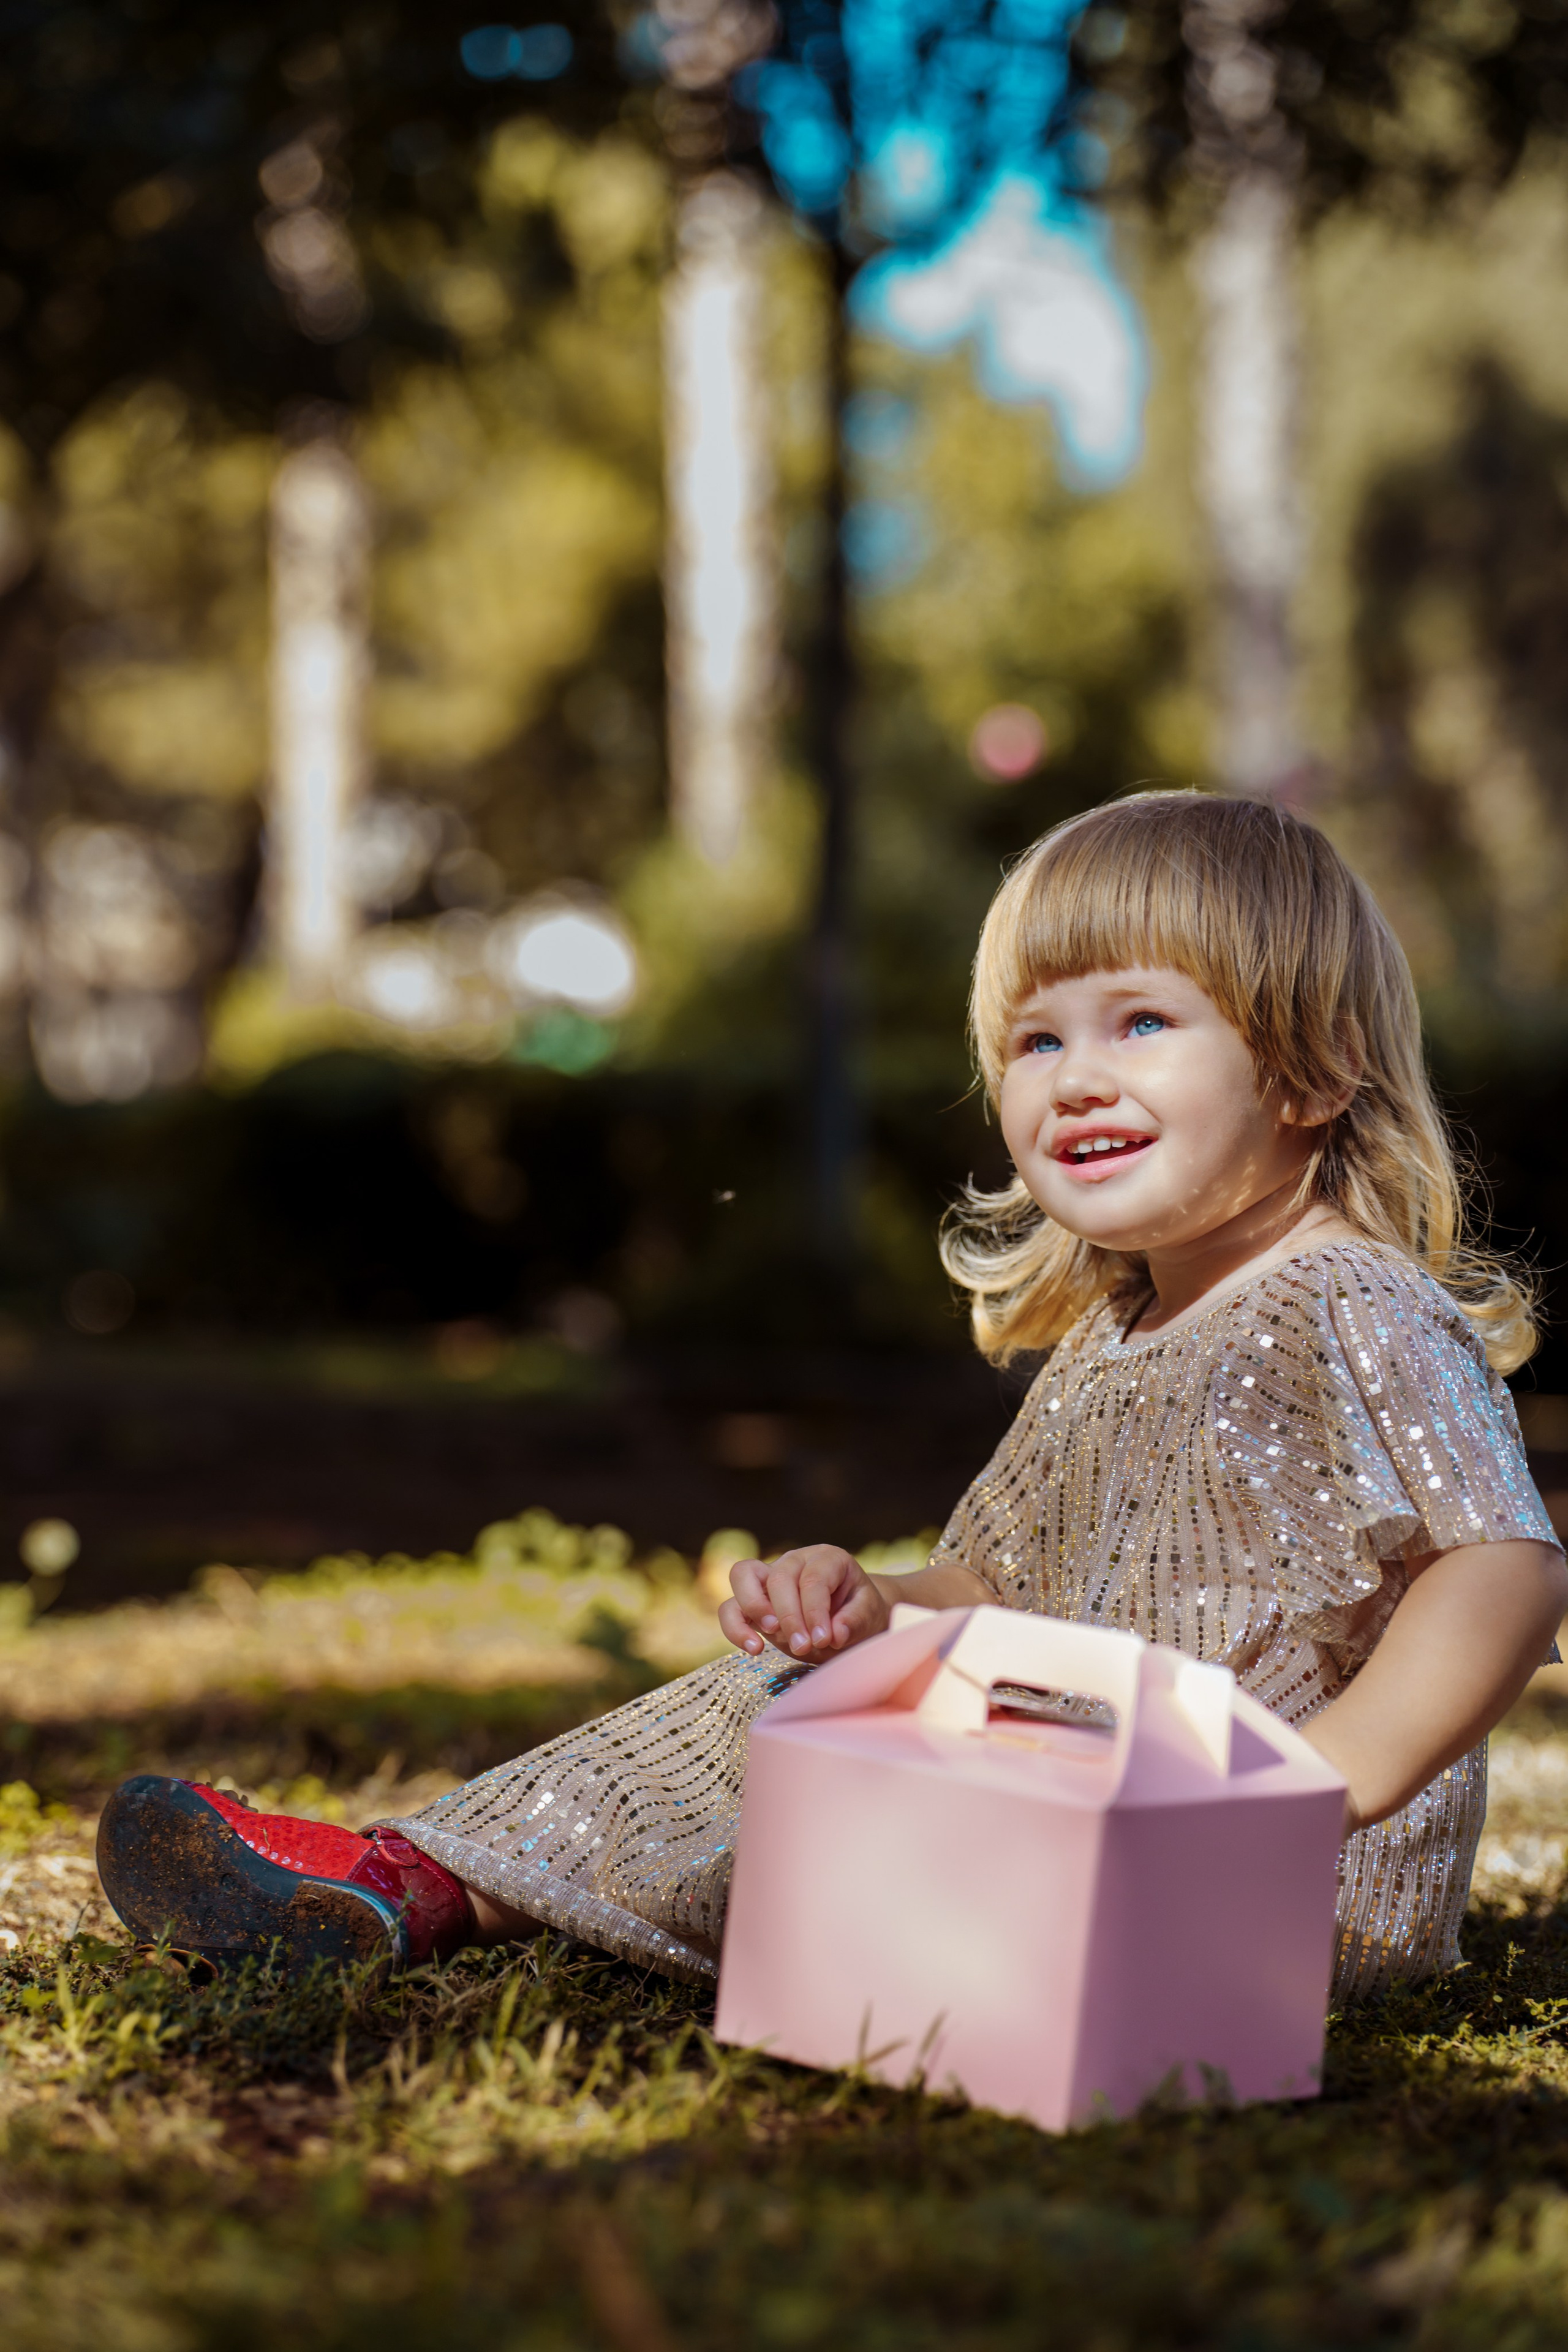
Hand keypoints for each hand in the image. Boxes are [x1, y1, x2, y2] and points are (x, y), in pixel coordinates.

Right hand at [718, 1545, 890, 1663]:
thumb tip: (834, 1634)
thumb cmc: (860, 1613)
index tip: (825, 1640)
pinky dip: (735, 1627)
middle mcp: (795, 1561)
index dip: (815, 1611)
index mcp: (827, 1558)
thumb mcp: (870, 1615)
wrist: (850, 1620)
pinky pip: (731, 1607)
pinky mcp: (754, 1602)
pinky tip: (754, 1648)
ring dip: (754, 1608)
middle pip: (778, 1578)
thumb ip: (855, 1621)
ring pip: (742, 1576)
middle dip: (789, 1616)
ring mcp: (770, 1578)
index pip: (813, 1579)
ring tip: (771, 1636)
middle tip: (804, 1646)